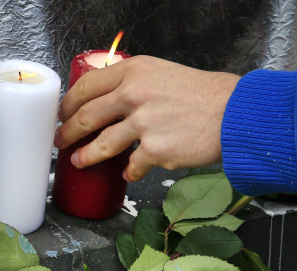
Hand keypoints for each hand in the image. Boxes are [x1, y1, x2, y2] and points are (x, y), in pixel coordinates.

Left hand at [53, 55, 239, 181]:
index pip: (86, 86)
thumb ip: (134, 84)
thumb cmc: (203, 94)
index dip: (68, 104)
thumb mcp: (162, 74)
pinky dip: (129, 172)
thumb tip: (108, 102)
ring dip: (86, 156)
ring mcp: (143, 123)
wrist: (235, 112)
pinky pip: (132, 166)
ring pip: (101, 145)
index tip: (62, 114)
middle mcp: (134, 94)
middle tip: (62, 140)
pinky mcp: (155, 150)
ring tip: (79, 161)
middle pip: (86, 116)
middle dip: (68, 132)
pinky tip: (129, 173)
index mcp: (134, 71)